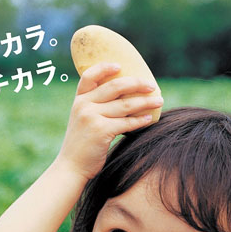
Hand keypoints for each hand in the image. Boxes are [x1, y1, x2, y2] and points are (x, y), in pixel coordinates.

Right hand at [56, 62, 163, 180]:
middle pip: (115, 86)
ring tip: (159, 101)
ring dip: (146, 102)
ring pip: (125, 104)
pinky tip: (150, 119)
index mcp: (79, 100)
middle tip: (152, 85)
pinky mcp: (101, 131)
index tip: (120, 65)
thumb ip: (95, 108)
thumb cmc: (81, 146)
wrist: (71, 167)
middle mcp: (84, 105)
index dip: (104, 68)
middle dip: (137, 84)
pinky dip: (141, 120)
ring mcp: (92, 117)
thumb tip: (124, 99)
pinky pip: (127, 122)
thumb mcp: (82, 121)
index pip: (89, 76)